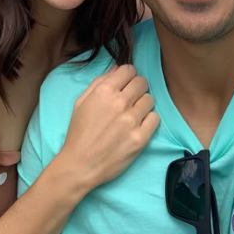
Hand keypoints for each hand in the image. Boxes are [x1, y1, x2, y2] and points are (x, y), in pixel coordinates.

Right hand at [59, 65, 158, 190]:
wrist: (80, 165)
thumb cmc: (78, 132)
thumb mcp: (82, 102)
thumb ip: (100, 82)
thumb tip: (118, 69)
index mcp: (104, 91)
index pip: (129, 70)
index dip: (128, 75)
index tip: (126, 83)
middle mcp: (120, 103)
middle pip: (142, 82)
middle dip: (137, 87)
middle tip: (131, 98)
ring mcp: (131, 121)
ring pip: (150, 99)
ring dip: (143, 104)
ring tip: (134, 113)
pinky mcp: (140, 138)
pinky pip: (155, 118)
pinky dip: (149, 120)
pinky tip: (139, 125)